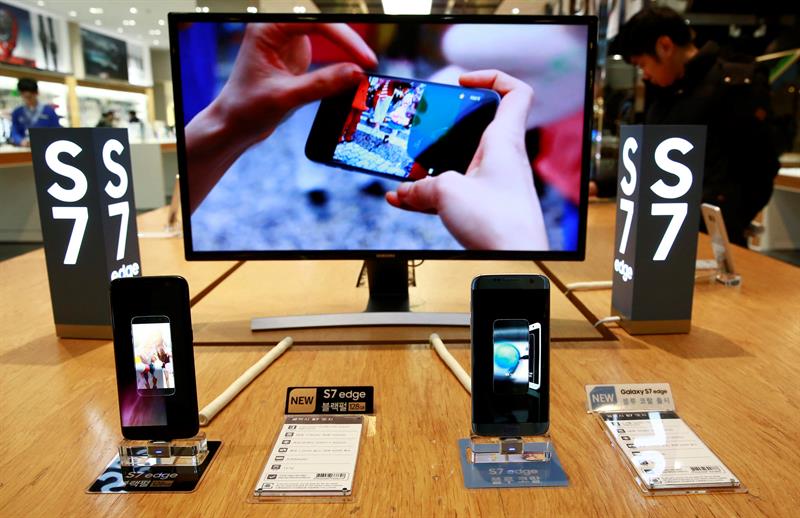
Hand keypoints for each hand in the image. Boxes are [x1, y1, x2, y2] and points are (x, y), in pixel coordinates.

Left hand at [186, 23, 376, 212]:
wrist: (234, 124)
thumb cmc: (247, 108)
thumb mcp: (286, 98)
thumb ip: (322, 84)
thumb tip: (357, 74)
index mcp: (268, 28)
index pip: (316, 22)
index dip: (344, 38)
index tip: (364, 60)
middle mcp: (279, 28)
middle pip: (326, 21)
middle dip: (349, 38)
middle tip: (370, 62)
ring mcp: (290, 38)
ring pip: (330, 30)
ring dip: (349, 45)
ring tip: (366, 63)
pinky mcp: (298, 52)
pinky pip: (328, 45)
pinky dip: (344, 53)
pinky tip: (355, 65)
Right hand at [386, 70, 547, 249]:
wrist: (517, 260)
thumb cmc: (498, 222)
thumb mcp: (446, 193)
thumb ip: (420, 187)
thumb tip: (403, 192)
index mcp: (503, 141)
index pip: (515, 93)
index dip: (491, 78)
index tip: (463, 81)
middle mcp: (502, 158)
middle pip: (477, 127)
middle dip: (446, 125)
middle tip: (424, 126)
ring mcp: (494, 183)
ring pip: (459, 163)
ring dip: (432, 165)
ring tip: (405, 171)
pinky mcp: (485, 207)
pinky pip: (453, 191)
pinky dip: (430, 193)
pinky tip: (403, 200)